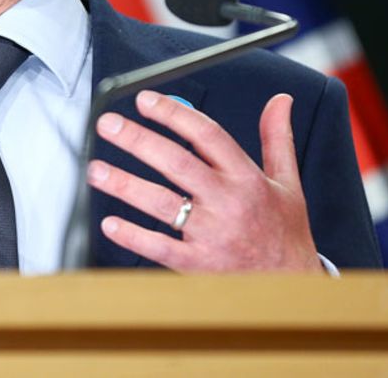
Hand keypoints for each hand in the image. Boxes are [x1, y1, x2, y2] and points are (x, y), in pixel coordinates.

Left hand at [87, 90, 320, 271]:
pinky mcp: (198, 264)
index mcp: (247, 178)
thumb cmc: (284, 232)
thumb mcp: (287, 181)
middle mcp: (227, 203)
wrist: (290, 285)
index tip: (146, 101)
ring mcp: (211, 235)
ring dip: (125, 185)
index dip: (174, 114)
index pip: (207, 135)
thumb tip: (280, 101)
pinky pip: (160, 248)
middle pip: (177, 163)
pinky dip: (134, 236)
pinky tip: (111, 223)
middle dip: (138, 140)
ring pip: (162, 204)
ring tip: (97, 170)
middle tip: (108, 125)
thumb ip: (276, 138)